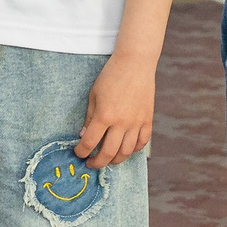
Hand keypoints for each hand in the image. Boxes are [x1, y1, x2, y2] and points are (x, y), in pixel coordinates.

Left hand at [76, 49, 155, 165]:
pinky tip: (126, 148)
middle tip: (91, 163)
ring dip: (115, 159)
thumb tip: (84, 136)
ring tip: (108, 159)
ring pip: (127, 152)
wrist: (135, 63)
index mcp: (104, 115)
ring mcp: (136, 122)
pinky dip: (134, 149)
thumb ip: (90, 118)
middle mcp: (121, 122)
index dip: (81, 152)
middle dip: (97, 162)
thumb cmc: (111, 76)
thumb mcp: (94, 95)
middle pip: (108, 153)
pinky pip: (142, 142)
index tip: (79, 153)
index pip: (89, 143)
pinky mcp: (147, 119)